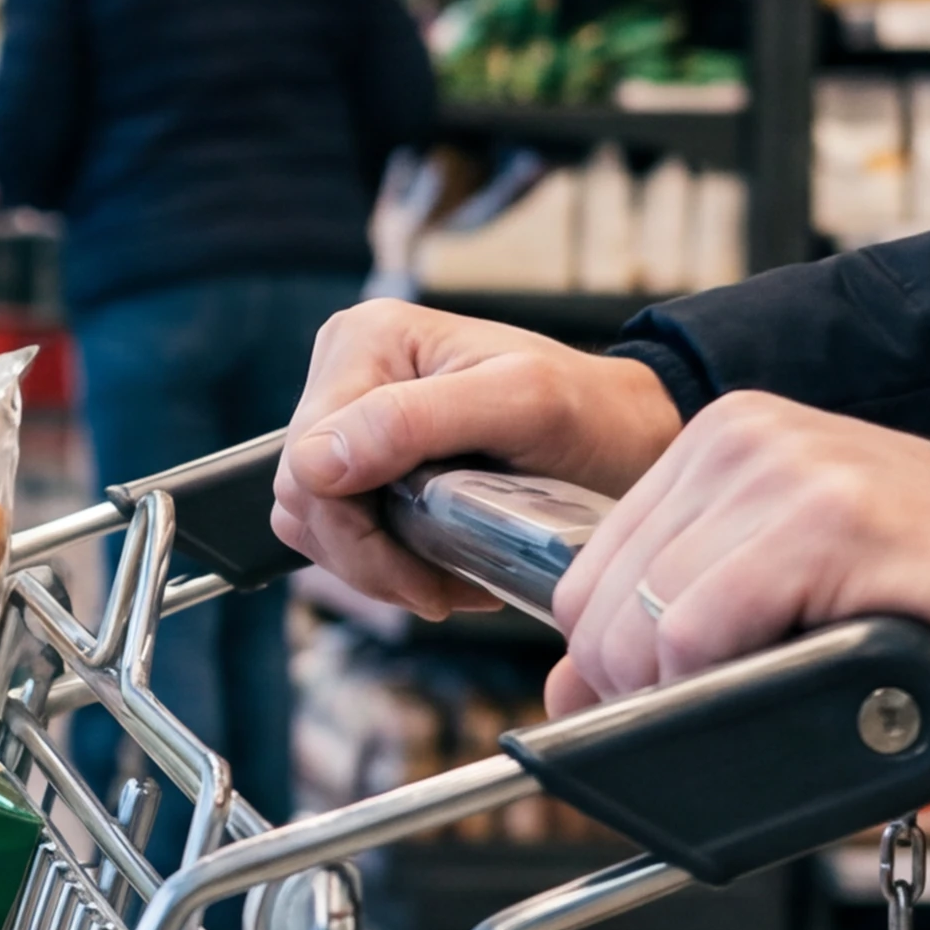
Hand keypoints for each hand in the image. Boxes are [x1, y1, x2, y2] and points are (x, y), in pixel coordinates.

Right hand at [271, 302, 693, 615]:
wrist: (627, 437)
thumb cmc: (591, 413)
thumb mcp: (518, 404)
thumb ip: (411, 422)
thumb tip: (315, 463)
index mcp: (369, 339)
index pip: (307, 461)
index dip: (353, 534)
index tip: (424, 579)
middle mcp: (347, 369)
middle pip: (302, 496)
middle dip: (368, 558)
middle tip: (439, 590)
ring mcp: (352, 416)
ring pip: (311, 520)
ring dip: (374, 566)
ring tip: (445, 580)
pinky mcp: (365, 459)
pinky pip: (337, 527)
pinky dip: (382, 562)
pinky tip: (438, 568)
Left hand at [548, 393, 929, 761]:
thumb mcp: (805, 595)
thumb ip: (691, 620)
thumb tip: (572, 694)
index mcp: (732, 440)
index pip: (585, 578)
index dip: (608, 669)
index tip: (662, 711)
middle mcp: (752, 438)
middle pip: (599, 609)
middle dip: (639, 696)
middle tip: (738, 722)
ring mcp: (799, 473)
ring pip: (644, 627)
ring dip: (696, 702)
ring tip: (796, 700)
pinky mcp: (845, 527)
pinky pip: (705, 634)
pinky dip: (732, 690)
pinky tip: (816, 688)